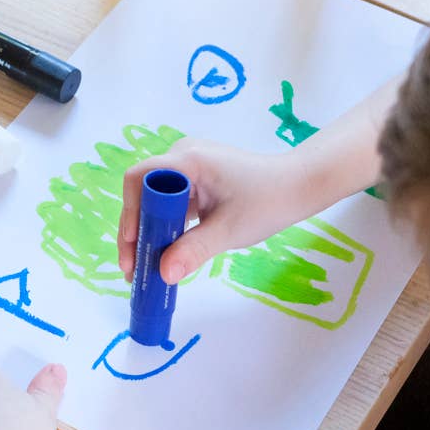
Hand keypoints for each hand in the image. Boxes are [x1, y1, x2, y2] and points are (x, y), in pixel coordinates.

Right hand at [117, 141, 309, 284]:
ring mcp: (190, 165)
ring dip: (151, 231)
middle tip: (133, 267)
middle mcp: (183, 155)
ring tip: (145, 266)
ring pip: (157, 199)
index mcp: (188, 159)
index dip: (129, 213)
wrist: (299, 185)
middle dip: (137, 230)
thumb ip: (194, 250)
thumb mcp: (228, 230)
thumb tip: (163, 274)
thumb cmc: (268, 201)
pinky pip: (173, 200)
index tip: (132, 247)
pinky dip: (167, 225)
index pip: (139, 179)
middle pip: (144, 191)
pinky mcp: (198, 177)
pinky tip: (165, 251)